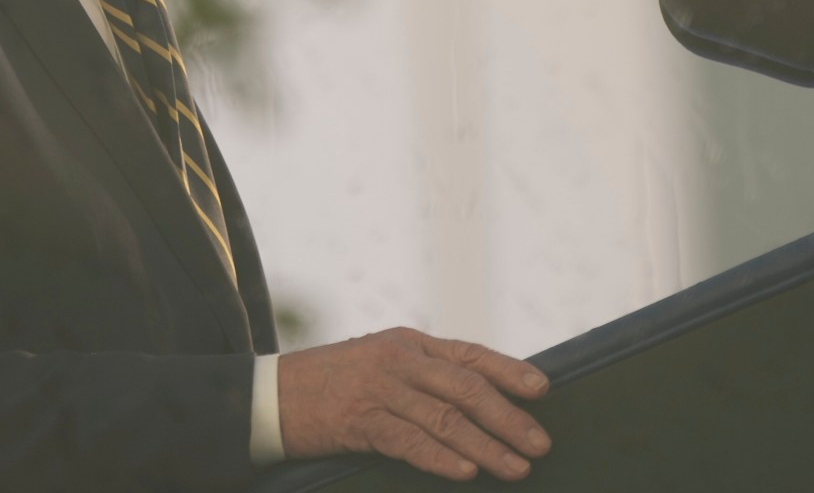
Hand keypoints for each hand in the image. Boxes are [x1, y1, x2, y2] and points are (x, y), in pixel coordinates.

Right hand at [277, 327, 551, 481]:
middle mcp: (399, 360)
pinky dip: (441, 457)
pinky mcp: (360, 421)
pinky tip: (465, 470)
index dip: (510, 371)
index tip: (543, 390)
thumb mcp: (379, 362)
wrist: (271, 394)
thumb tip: (477, 399)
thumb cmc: (332, 383)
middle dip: (509, 418)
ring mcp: (380, 389)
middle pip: (467, 388)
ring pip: (446, 419)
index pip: (470, 355)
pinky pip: (410, 441)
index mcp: (409, 343)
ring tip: (514, 467)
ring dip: (486, 446)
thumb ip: (422, 373)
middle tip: (539, 444)